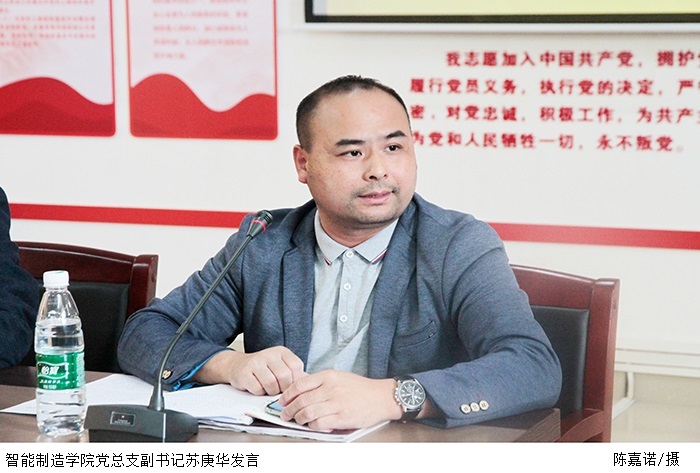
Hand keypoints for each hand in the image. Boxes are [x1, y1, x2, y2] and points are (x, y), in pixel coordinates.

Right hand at [196, 347, 305, 395]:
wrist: (236, 365)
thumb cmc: (262, 369)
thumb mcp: (279, 366)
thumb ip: (293, 373)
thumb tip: (310, 383)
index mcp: (281, 351)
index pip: (296, 366)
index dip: (295, 380)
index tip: (290, 386)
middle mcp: (269, 354)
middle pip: (284, 376)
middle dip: (283, 388)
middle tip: (278, 390)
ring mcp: (256, 362)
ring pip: (271, 384)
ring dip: (271, 392)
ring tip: (267, 389)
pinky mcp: (244, 373)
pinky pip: (258, 389)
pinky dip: (259, 393)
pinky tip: (257, 388)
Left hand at [277, 370, 402, 430]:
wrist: (381, 397)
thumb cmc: (359, 387)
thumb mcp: (338, 376)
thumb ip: (319, 381)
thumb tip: (298, 385)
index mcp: (328, 376)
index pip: (300, 384)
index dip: (287, 394)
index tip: (282, 400)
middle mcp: (331, 389)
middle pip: (301, 400)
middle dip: (289, 410)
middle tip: (285, 414)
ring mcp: (337, 403)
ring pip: (308, 413)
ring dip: (298, 419)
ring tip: (297, 420)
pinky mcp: (343, 418)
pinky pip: (319, 423)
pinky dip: (311, 426)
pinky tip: (311, 424)